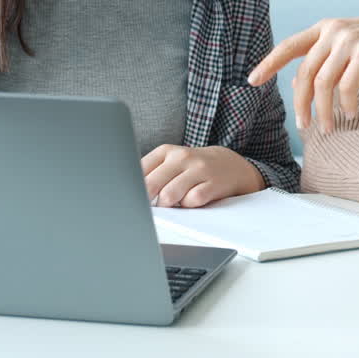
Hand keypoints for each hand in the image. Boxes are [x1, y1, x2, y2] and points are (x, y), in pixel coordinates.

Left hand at [141, 145, 264, 207]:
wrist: (230, 165)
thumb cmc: (193, 168)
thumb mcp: (171, 164)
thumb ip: (150, 175)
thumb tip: (127, 195)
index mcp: (165, 151)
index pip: (138, 172)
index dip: (133, 189)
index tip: (133, 198)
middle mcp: (181, 157)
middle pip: (150, 186)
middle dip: (148, 201)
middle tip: (154, 205)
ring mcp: (198, 169)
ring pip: (169, 195)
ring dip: (169, 205)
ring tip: (175, 202)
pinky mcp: (213, 183)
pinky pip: (191, 201)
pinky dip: (188, 206)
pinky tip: (191, 201)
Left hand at [247, 16, 358, 132]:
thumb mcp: (346, 48)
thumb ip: (323, 61)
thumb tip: (297, 87)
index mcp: (324, 28)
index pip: (288, 46)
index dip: (269, 64)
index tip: (251, 81)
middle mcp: (333, 31)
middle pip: (305, 73)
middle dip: (301, 104)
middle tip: (303, 126)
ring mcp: (350, 41)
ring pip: (324, 84)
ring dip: (324, 111)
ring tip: (328, 128)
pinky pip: (347, 86)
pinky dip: (346, 104)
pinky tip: (350, 113)